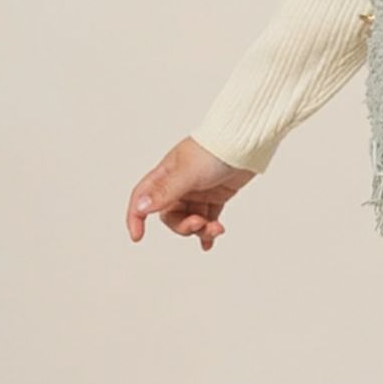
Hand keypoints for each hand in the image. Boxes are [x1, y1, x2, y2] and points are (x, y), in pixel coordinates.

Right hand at [126, 136, 257, 250]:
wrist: (246, 141)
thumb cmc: (214, 150)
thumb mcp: (187, 172)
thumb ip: (165, 191)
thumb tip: (140, 208)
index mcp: (166, 174)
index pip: (142, 196)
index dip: (136, 216)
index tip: (138, 236)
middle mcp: (180, 183)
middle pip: (170, 215)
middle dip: (184, 226)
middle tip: (199, 224)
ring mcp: (198, 190)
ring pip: (190, 219)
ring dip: (201, 229)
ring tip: (216, 229)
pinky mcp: (216, 195)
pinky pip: (208, 217)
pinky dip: (209, 230)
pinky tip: (210, 241)